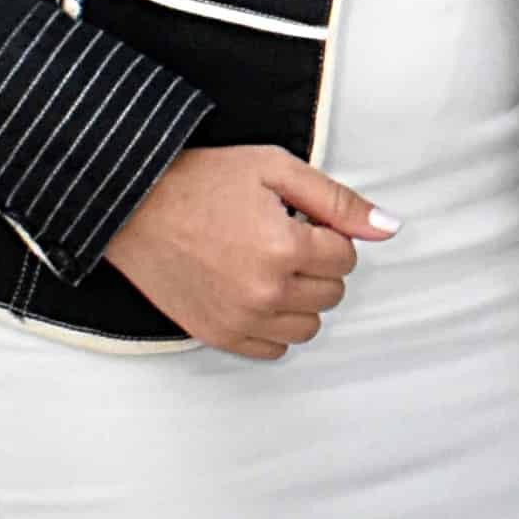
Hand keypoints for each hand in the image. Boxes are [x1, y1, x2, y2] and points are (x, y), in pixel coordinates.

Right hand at [102, 144, 390, 357]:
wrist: (130, 204)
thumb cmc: (200, 181)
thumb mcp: (274, 169)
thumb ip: (337, 201)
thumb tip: (388, 227)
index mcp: (285, 249)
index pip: (346, 258)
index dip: (328, 235)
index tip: (299, 221)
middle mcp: (265, 293)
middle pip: (331, 294)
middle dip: (318, 266)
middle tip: (282, 240)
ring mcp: (240, 320)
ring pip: (309, 327)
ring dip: (300, 299)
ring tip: (268, 267)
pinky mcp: (217, 335)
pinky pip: (274, 349)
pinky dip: (274, 325)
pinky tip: (254, 293)